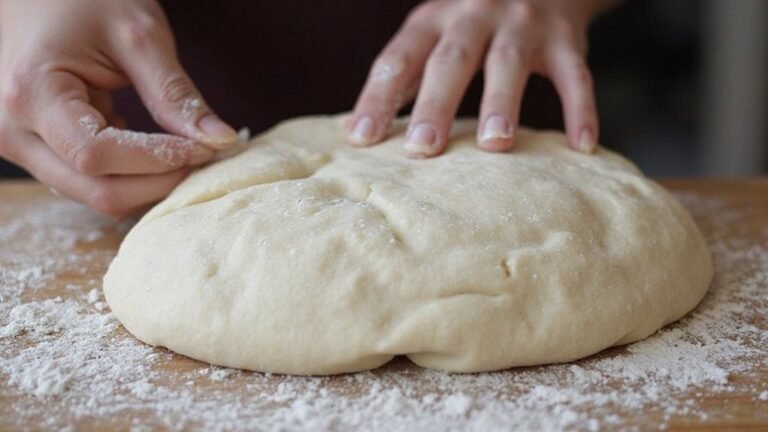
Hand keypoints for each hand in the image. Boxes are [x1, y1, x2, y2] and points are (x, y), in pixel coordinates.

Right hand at [0, 0, 237, 217]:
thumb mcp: (138, 37)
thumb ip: (175, 95)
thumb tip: (221, 141)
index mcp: (30, 94)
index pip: (98, 157)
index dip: (158, 161)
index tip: (204, 148)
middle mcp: (14, 131)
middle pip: (97, 190)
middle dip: (158, 181)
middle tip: (202, 155)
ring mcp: (21, 145)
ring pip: (95, 194)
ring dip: (147, 184)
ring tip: (183, 150)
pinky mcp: (39, 151)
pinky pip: (90, 182)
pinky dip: (131, 176)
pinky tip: (155, 149)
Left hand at [348, 0, 606, 156]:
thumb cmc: (473, 18)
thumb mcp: (434, 30)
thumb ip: (406, 74)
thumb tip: (356, 128)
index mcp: (434, 19)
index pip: (399, 58)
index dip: (378, 96)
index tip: (361, 139)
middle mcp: (475, 15)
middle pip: (452, 60)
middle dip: (435, 104)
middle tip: (421, 149)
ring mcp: (523, 25)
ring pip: (509, 63)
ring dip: (502, 103)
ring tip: (494, 145)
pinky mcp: (566, 38)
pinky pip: (576, 75)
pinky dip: (581, 109)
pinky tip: (582, 146)